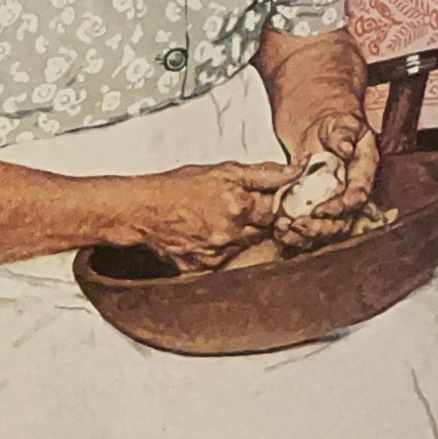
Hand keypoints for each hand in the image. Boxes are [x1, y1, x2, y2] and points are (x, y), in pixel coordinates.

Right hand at [128, 159, 294, 271]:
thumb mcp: (221, 170)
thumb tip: (293, 171)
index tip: (259, 200)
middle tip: (233, 208)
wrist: (144, 209)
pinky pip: (224, 259)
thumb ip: (261, 173)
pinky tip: (204, 233)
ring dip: (236, 235)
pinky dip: (219, 248)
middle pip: (261, 231)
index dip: (267, 204)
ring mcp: (219, 253)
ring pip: (243, 246)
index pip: (274, 211)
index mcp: (239, 205)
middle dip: (253, 220)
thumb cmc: (178, 186)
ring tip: (214, 219)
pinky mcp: (207, 267)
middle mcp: (232, 233)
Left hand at [277, 112, 378, 252]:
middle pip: (343, 220)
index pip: (359, 194)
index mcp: (363, 171)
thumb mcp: (342, 122)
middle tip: (298, 224)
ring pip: (327, 227)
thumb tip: (345, 149)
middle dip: (322, 226)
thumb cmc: (336, 124)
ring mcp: (333, 201)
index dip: (343, 205)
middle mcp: (351, 191)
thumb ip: (344, 133)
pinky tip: (280, 231)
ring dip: (307, 234)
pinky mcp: (315, 205)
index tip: (322, 209)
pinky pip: (310, 223)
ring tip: (286, 231)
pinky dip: (295, 232)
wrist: (321, 128)